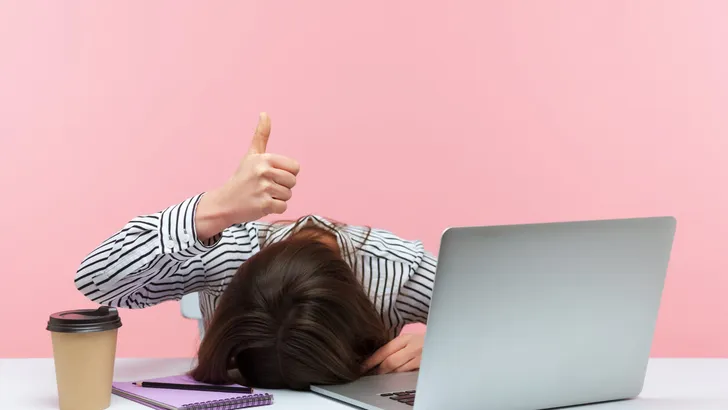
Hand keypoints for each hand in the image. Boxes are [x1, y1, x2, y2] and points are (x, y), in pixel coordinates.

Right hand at [196, 113, 299, 238]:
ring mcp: (264, 189)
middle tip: (265, 187)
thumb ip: (261, 135)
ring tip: (262, 195)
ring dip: (278, 198)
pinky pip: (283, 207)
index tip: (272, 175)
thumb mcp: (251, 155)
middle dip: (282, 186)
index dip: (286, 173)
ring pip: (288, 195)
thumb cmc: (242, 177)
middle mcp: (264, 172)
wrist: (225, 202)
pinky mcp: (264, 205)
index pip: (295, 167)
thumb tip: (265, 113)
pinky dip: (274, 208)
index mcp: (264, 158)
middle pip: (293, 182)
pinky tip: (262, 204)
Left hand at [362, 333, 424, 374]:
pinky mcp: (426, 368)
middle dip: (378, 371)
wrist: (446, 340)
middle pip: (390, 362)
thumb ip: (396, 347)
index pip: (384, 350)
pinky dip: (400, 378)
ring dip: (388, 376)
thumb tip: (377, 358)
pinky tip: (395, 379)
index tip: (361, 367)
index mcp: (406, 338)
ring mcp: (420, 358)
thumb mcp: (410, 339)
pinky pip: (409, 375)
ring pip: (399, 371)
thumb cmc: (424, 341)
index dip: (371, 360)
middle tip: (369, 375)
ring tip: (380, 378)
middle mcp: (413, 347)